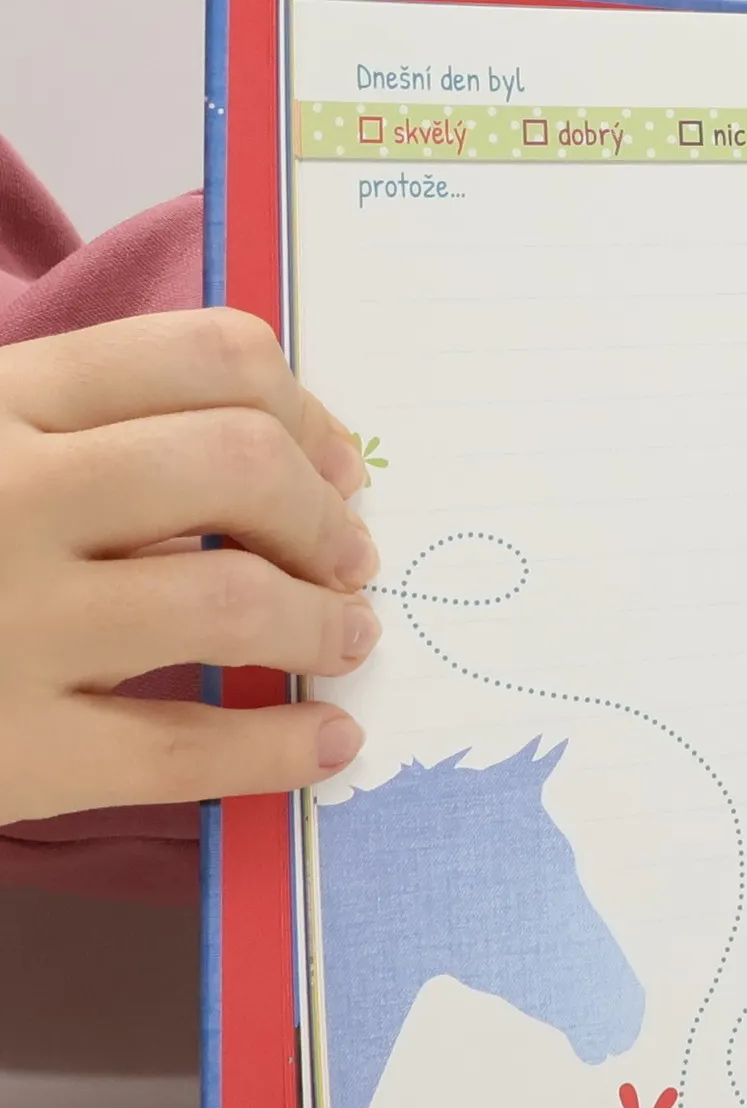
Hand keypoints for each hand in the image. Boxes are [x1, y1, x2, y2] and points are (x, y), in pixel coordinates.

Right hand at [0, 307, 376, 824]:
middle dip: (324, 517)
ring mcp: (3, 624)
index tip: (340, 467)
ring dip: (325, 623)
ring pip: (233, 601)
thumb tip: (274, 462)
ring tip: (346, 638)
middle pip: (239, 467)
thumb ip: (78, 439)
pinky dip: (284, 747)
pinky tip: (328, 743)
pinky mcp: (7, 749)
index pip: (206, 358)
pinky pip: (186, 748)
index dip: (307, 414)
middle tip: (350, 558)